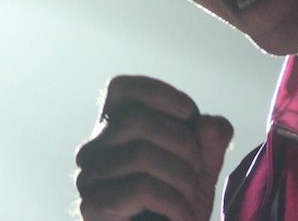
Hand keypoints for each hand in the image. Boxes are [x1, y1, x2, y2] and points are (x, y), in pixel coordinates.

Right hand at [75, 75, 233, 220]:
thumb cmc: (177, 208)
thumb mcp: (202, 168)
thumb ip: (210, 140)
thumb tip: (210, 124)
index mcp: (111, 131)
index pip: (120, 89)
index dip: (161, 94)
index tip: (191, 116)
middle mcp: (91, 151)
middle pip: (133, 119)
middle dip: (182, 142)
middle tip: (199, 172)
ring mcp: (87, 180)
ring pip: (140, 154)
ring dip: (183, 179)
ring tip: (192, 201)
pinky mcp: (92, 209)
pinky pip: (141, 189)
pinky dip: (175, 204)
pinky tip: (182, 219)